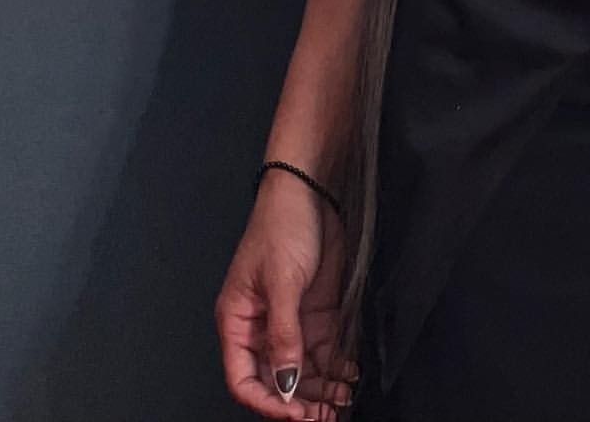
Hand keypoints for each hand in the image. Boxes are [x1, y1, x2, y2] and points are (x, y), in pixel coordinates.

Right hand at [215, 174, 360, 418]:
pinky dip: (336, 367)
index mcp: (238, 322)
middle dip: (299, 401)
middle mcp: (263, 328)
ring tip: (343, 401)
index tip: (294, 412)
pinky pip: (323, 350)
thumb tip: (285, 382)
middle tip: (324, 416)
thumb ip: (284, 335)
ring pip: (302, 371)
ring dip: (321, 389)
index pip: (244, 379)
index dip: (267, 402)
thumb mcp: (281, 281)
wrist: (310, 190)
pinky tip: (350, 375)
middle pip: (276, 381)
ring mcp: (290, 321)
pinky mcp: (315, 312)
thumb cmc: (281, 225)